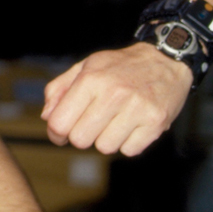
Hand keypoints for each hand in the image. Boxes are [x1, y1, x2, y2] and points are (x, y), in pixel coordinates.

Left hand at [41, 43, 190, 156]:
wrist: (165, 60)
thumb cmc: (120, 66)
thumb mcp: (85, 66)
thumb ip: (60, 89)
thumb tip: (47, 116)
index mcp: (91, 79)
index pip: (60, 123)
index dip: (55, 133)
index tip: (60, 133)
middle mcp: (114, 94)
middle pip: (80, 139)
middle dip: (80, 136)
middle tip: (89, 125)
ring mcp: (137, 109)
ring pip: (105, 147)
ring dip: (105, 139)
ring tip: (113, 121)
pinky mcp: (156, 123)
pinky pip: (129, 150)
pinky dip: (127, 143)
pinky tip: (131, 125)